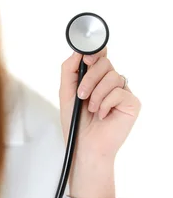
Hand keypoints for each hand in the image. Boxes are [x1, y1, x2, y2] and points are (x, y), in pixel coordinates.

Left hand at [59, 47, 140, 161]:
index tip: (86, 59)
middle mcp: (112, 83)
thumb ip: (70, 70)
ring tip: (91, 109)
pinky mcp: (132, 103)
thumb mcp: (66, 92)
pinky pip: (120, 92)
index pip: (100, 56)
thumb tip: (79, 51)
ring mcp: (123, 92)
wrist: (84, 146)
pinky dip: (106, 104)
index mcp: (97, 78)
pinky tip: (102, 115)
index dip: (95, 52)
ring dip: (96, 94)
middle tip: (81, 95)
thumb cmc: (76, 122)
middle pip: (105, 63)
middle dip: (90, 78)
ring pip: (113, 77)